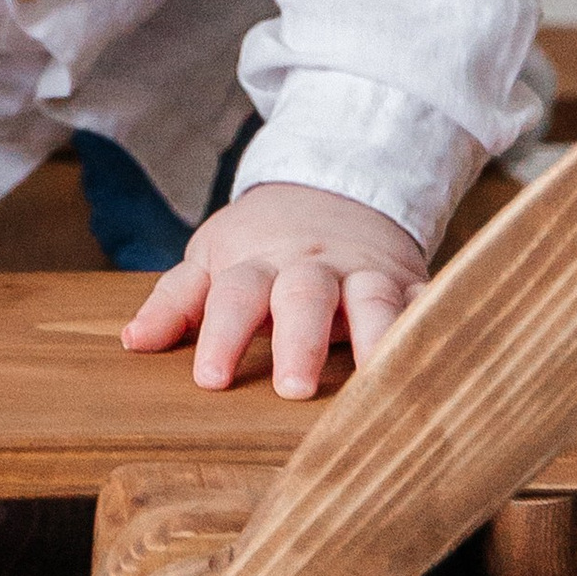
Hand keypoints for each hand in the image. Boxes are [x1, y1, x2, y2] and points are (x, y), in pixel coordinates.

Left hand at [120, 181, 427, 395]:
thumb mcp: (214, 258)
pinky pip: (428, 303)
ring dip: (378, 337)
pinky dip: (437, 326)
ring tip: (379, 383)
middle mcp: (313, 266)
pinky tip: (444, 358)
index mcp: (258, 262)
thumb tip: (132, 344)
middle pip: (304, 296)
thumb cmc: (262, 241)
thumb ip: (177, 301)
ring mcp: (366, 274)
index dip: (221, 335)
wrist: (336, 187)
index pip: (235, 295)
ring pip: (375, 299)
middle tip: (294, 389)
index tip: (210, 379)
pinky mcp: (411, 283)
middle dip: (300, 340)